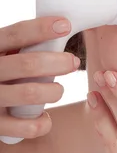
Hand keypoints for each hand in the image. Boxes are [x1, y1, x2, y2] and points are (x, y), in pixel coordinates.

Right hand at [0, 16, 79, 138]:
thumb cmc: (0, 76)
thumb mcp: (3, 56)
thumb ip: (21, 46)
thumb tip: (62, 27)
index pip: (15, 34)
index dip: (41, 29)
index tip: (65, 25)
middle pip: (28, 64)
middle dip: (58, 62)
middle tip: (73, 62)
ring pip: (31, 93)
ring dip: (54, 91)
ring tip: (58, 90)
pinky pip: (28, 126)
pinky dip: (43, 122)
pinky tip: (44, 117)